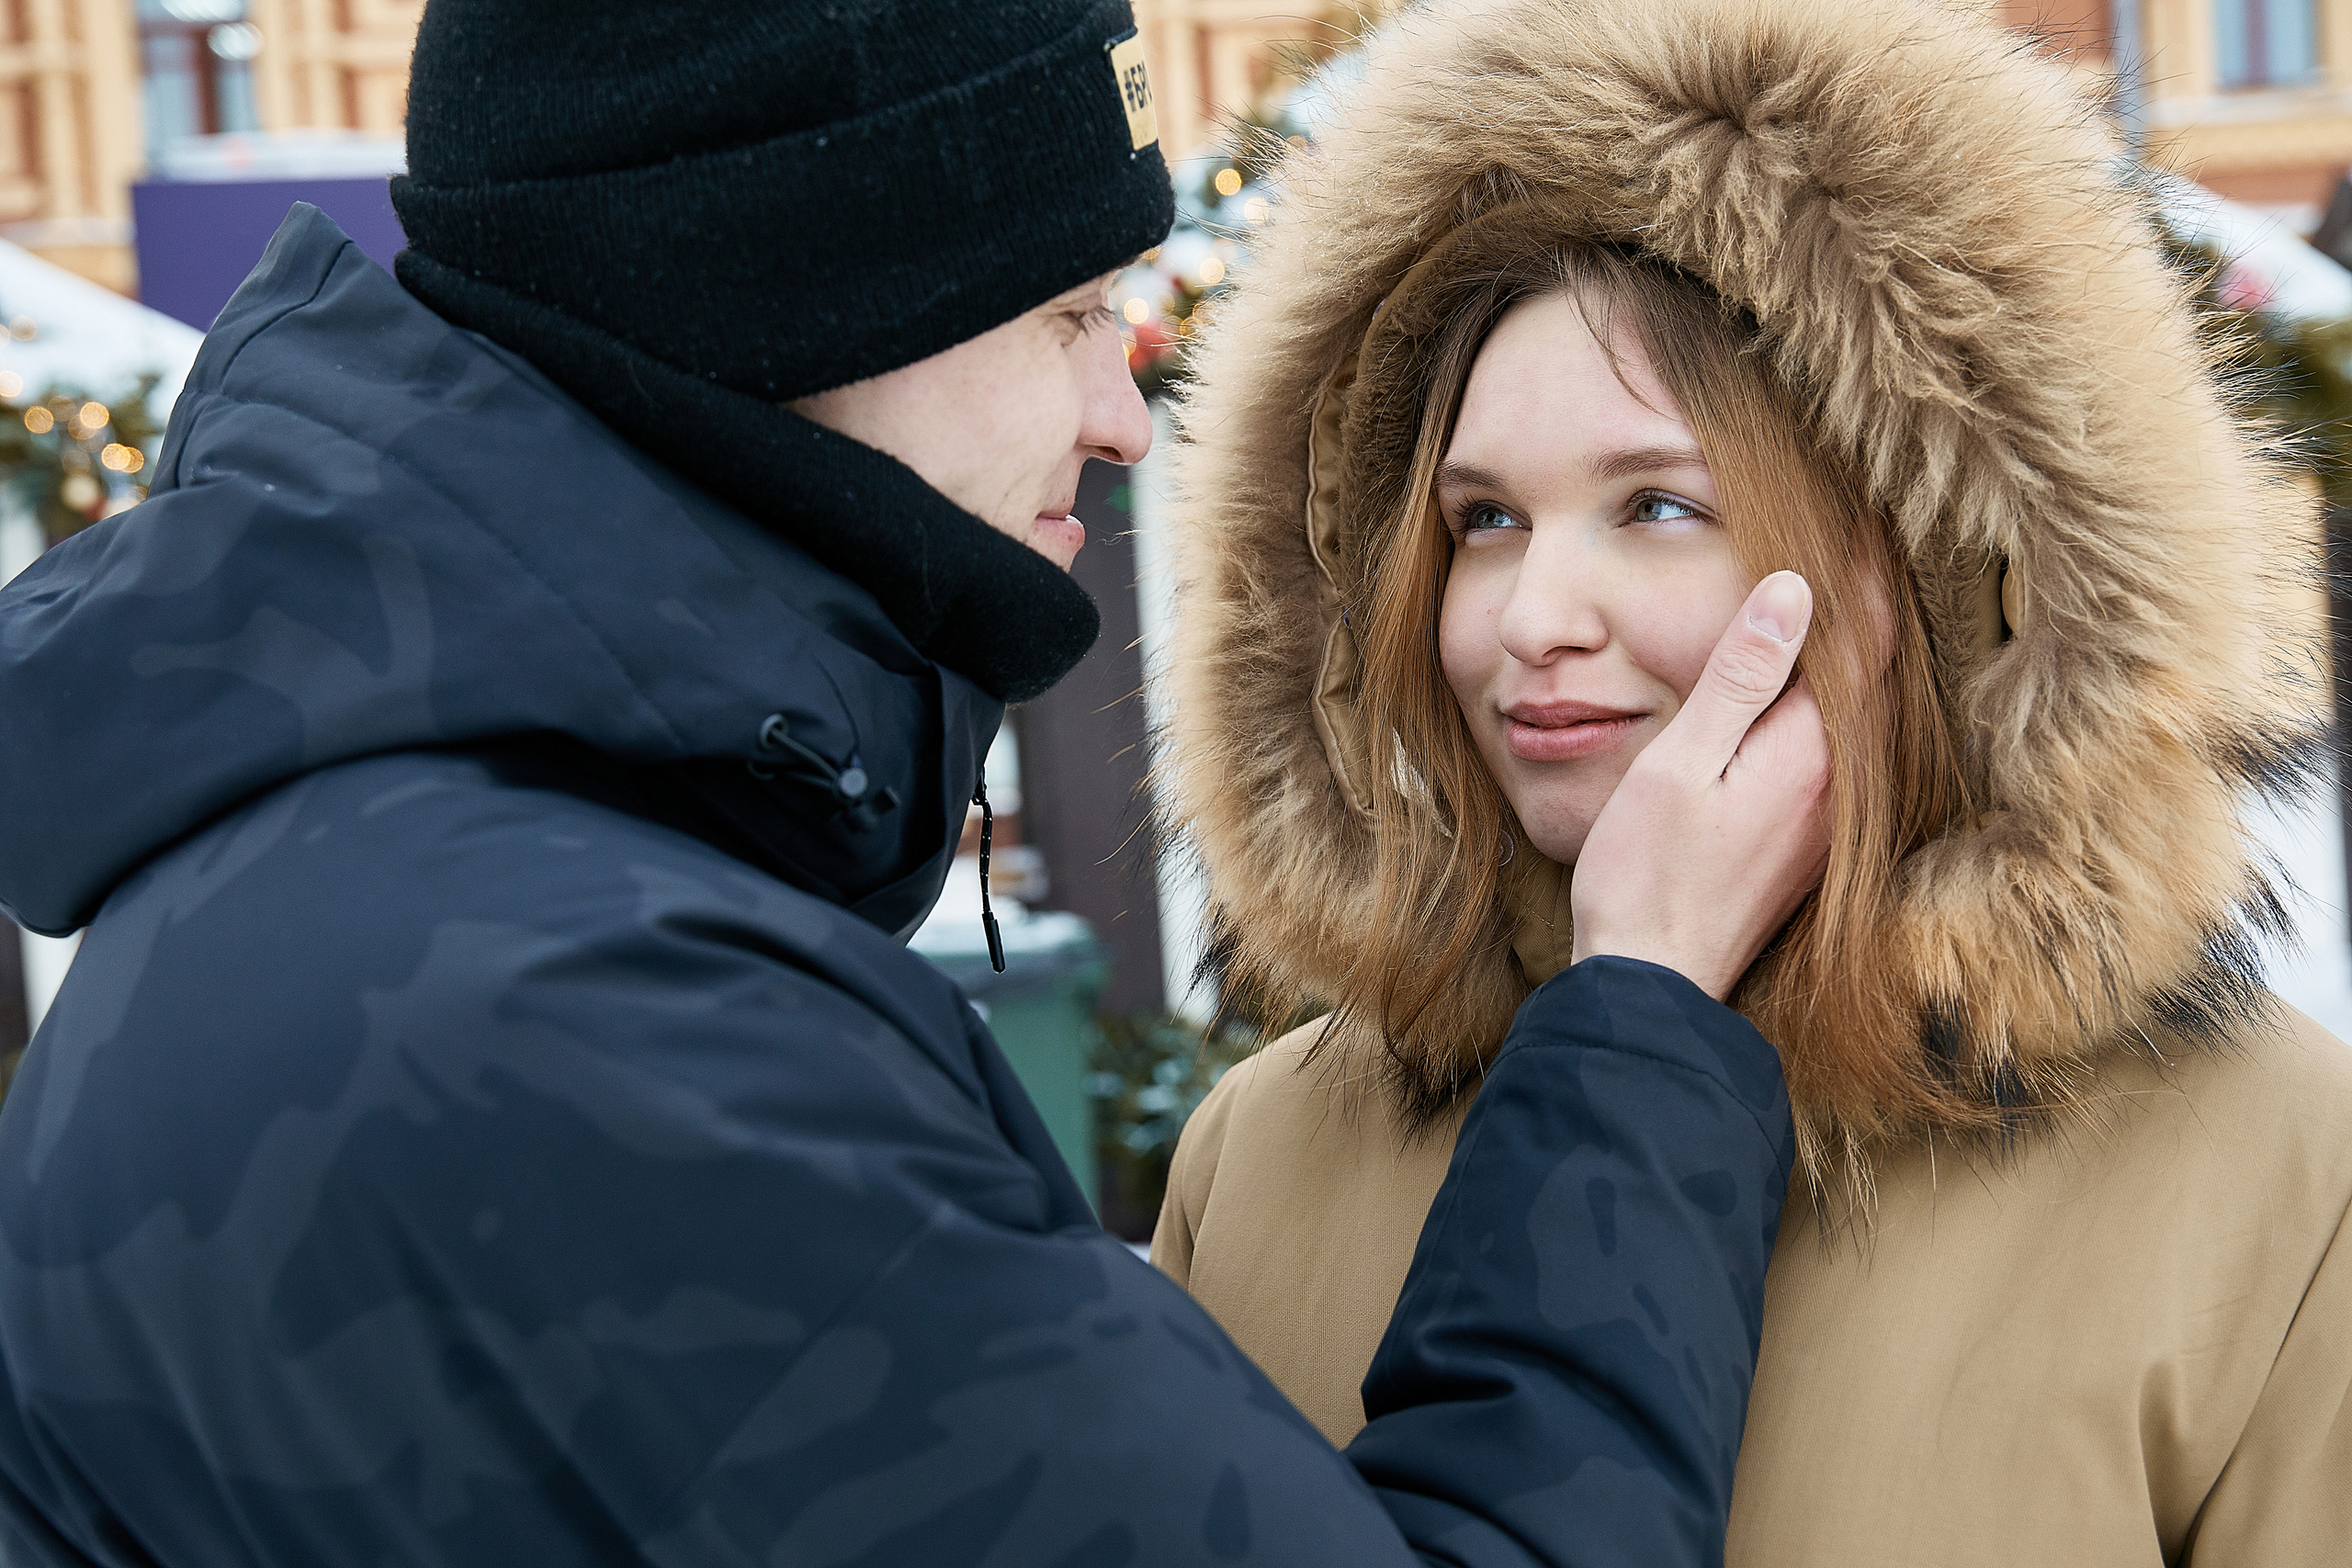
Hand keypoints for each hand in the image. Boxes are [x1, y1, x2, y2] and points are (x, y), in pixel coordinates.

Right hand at [1569, 571, 1832, 1000]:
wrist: (1652, 982)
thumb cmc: (1647, 874)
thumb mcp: (1680, 761)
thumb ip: (1741, 677)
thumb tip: (1794, 591)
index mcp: (1812, 753)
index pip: (1863, 641)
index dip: (1866, 576)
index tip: (1863, 519)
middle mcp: (1841, 787)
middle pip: (1875, 675)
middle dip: (1867, 608)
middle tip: (1855, 543)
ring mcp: (1830, 821)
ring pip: (1860, 715)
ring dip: (1852, 657)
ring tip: (1836, 600)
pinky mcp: (1810, 845)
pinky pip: (1841, 753)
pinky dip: (1833, 706)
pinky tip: (1804, 693)